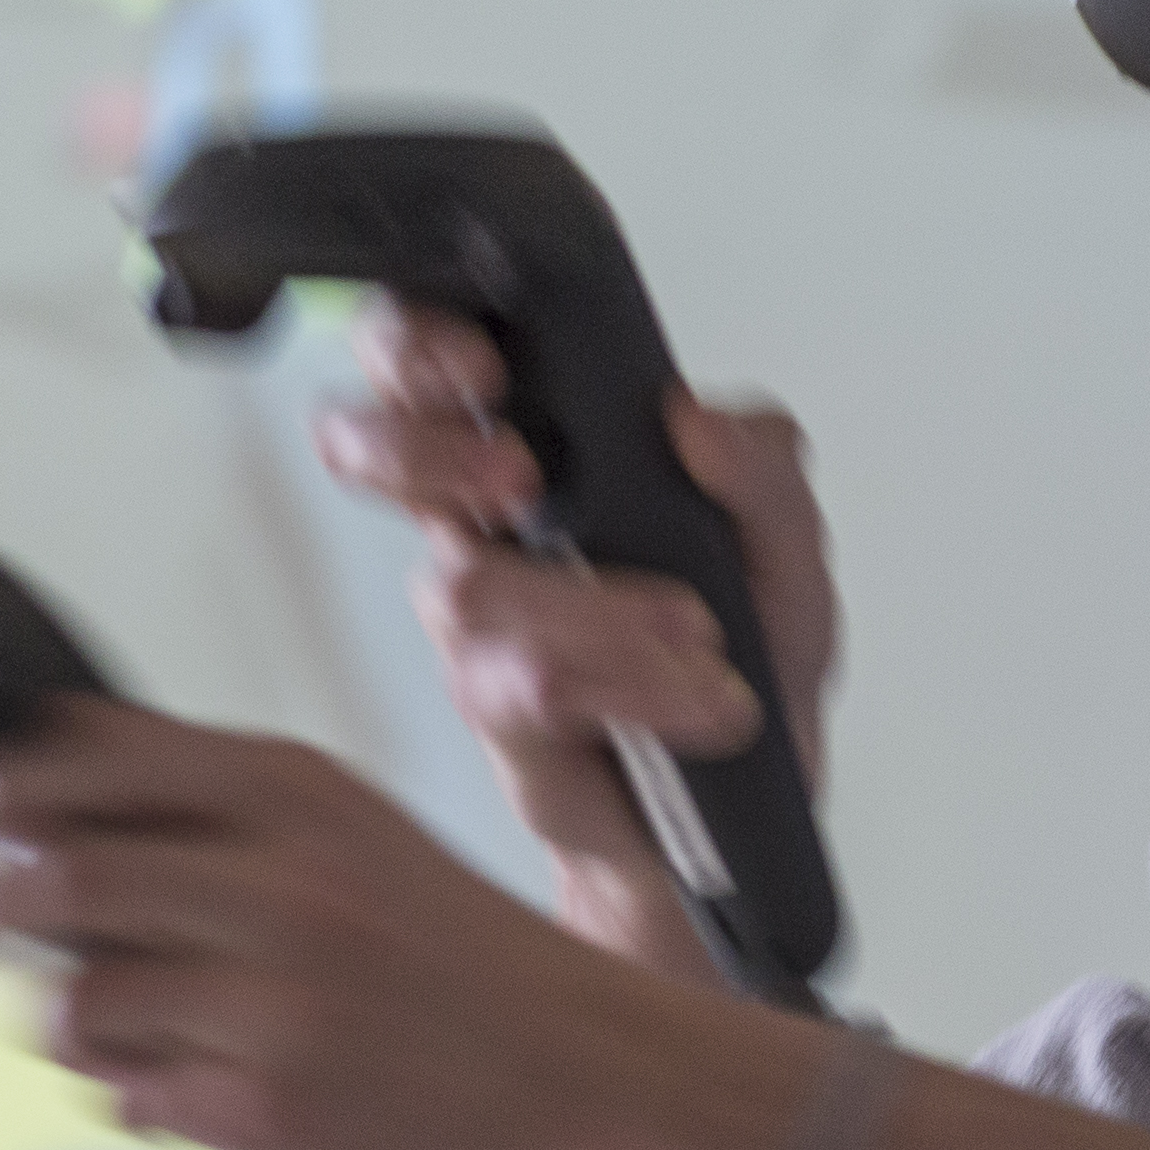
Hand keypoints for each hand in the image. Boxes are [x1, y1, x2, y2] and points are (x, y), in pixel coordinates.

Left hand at [0, 698, 704, 1149]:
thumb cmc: (463, 963)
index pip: (94, 757)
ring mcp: (267, 1001)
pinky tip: (198, 1084)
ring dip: (63, 1013)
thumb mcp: (357, 835)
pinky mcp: (258, 1108)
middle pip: (52, 874)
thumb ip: (214, 804)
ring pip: (67, 999)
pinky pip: (120, 1093)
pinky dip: (134, 1090)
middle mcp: (281, 884)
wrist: (594, 1086)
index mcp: (302, 794)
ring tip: (125, 1019)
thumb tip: (31, 771)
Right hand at [314, 299, 839, 941]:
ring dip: (601, 609)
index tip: (486, 362)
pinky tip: (701, 700)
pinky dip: (632, 686)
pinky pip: (528, 683)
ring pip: (469, 587)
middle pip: (361, 442)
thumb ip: (761, 472)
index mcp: (543, 451)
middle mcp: (485, 527)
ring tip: (699, 634)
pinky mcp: (496, 715)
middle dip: (419, 445)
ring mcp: (477, 626)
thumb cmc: (744, 656)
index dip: (417, 342)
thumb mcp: (788, 552)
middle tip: (519, 473)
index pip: (428, 358)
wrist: (747, 807)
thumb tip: (693, 418)